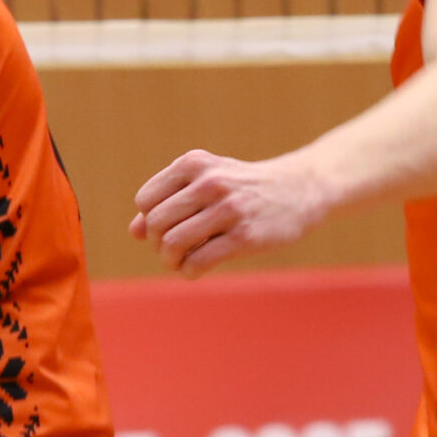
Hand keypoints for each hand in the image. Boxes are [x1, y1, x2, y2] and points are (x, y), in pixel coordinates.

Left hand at [131, 149, 332, 276]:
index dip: (150, 220)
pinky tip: (196, 269)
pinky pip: (199, 262)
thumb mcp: (207, 181)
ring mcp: (230, 209)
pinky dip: (189, 272)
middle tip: (173, 251)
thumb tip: (135, 231)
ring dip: (171, 261)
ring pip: (174, 244)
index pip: (146, 200)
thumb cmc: (245, 188)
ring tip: (181, 262)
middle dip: (158, 244)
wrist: (301, 189)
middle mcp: (211, 182)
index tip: (168, 228)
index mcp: (196, 164)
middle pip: (157, 224)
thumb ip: (169, 201)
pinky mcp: (245, 237)